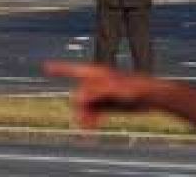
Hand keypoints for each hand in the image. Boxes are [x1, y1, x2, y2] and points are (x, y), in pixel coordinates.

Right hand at [43, 61, 158, 128]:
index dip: (58, 68)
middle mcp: (95, 83)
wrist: (150, 96)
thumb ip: (93, 92)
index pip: (72, 69)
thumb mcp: (112, 88)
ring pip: (85, 107)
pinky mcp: (106, 105)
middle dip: (80, 108)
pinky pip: (93, 113)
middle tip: (85, 121)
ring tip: (90, 128)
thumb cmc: (134, 87)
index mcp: (95, 73)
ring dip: (85, 117)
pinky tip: (93, 127)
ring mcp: (100, 94)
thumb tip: (78, 99)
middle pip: (77, 95)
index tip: (45, 66)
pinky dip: (92, 120)